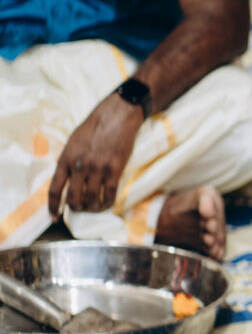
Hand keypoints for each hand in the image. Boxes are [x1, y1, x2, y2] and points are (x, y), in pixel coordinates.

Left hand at [48, 94, 142, 215]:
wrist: (116, 117)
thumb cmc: (93, 127)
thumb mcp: (72, 143)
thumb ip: (68, 161)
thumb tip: (66, 178)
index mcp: (65, 160)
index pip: (55, 190)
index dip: (53, 206)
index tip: (54, 217)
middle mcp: (80, 167)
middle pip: (74, 198)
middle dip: (75, 208)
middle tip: (79, 208)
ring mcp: (98, 169)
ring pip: (92, 199)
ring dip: (92, 207)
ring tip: (93, 208)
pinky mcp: (115, 169)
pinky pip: (110, 193)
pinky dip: (107, 202)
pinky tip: (106, 203)